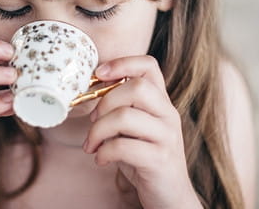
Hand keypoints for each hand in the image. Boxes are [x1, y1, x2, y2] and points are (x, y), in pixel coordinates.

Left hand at [83, 56, 201, 208]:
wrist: (170, 196)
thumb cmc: (145, 158)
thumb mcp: (133, 128)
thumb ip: (120, 108)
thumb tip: (88, 91)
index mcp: (161, 102)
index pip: (149, 65)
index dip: (122, 62)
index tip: (98, 73)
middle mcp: (168, 114)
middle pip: (136, 87)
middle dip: (105, 101)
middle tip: (93, 120)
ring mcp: (167, 137)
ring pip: (125, 116)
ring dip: (98, 130)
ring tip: (92, 144)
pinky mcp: (160, 160)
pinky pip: (124, 147)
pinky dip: (104, 152)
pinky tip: (100, 159)